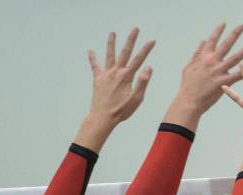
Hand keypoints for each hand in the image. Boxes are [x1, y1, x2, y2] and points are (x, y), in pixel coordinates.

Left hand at [75, 29, 153, 151]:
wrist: (103, 117)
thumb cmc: (121, 111)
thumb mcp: (136, 99)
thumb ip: (142, 82)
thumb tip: (148, 68)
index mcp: (126, 77)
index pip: (139, 59)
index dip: (146, 49)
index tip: (152, 41)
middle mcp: (116, 72)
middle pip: (125, 52)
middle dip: (131, 40)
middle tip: (135, 29)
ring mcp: (106, 74)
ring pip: (109, 55)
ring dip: (111, 43)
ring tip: (112, 33)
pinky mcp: (98, 79)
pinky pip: (95, 66)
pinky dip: (93, 58)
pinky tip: (90, 51)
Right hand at [176, 23, 242, 115]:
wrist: (189, 101)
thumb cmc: (187, 86)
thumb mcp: (189, 67)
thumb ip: (196, 53)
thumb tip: (203, 41)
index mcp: (203, 57)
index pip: (212, 40)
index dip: (218, 31)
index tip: (224, 23)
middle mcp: (212, 61)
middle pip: (226, 45)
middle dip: (235, 34)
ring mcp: (218, 71)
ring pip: (235, 58)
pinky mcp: (224, 82)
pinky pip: (239, 75)